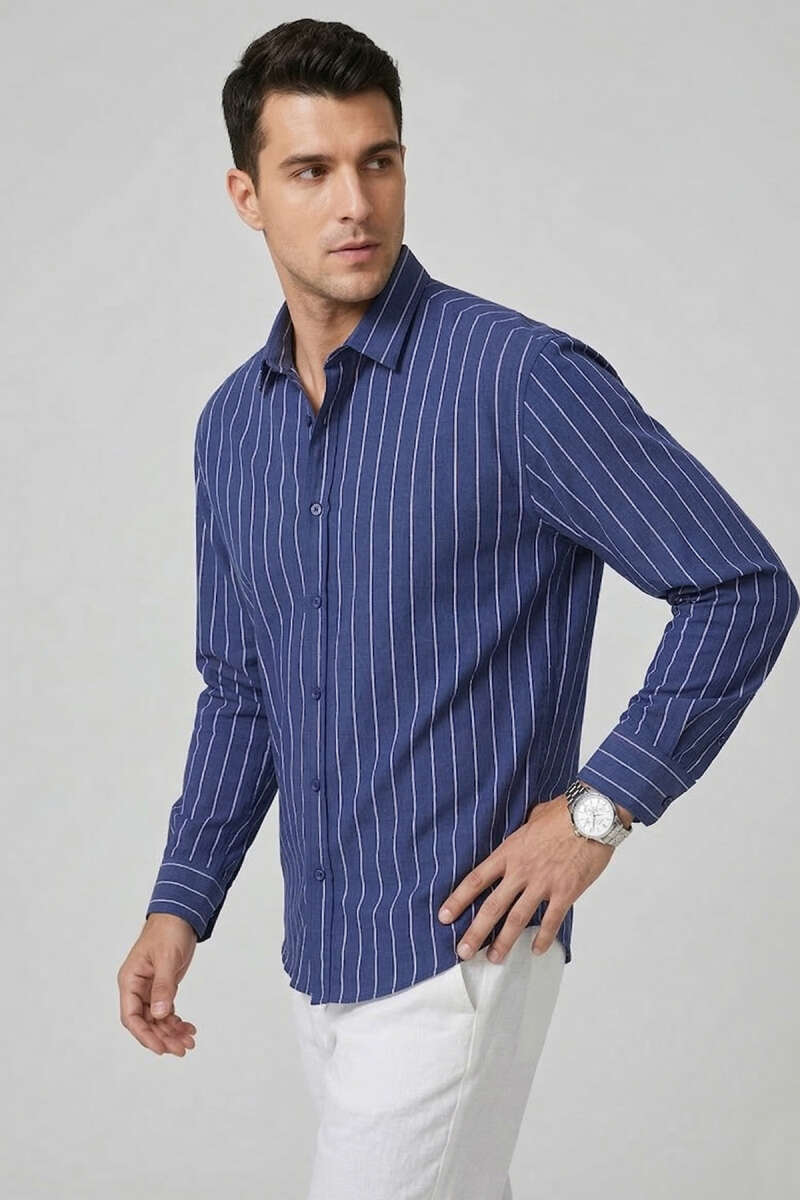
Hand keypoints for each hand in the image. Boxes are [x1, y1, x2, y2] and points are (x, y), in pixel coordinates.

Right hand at [117, 913, 198, 1054]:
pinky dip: (177, 1021)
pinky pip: (166, 1011)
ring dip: (172, 1032)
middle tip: (182, 1049)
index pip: (131, 1017)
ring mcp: (149, 989)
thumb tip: (159, 1014)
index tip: (161, 1048)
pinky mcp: (163, 988)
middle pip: (145, 1022)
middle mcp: (136, 988)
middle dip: (163, 1037)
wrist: (180, 916)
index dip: (145, 1035)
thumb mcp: (166, 958)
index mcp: (130, 981)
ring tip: (190, 1042)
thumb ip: (163, 986)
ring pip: (157, 1019)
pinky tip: (189, 1028)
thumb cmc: (168, 931)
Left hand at [437, 793, 614, 959]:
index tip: (444, 916)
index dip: (458, 900)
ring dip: (504, 942)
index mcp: (509, 852)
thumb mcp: (532, 819)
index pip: (476, 879)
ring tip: (494, 958)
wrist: (593, 815)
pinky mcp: (565, 892)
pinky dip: (543, 938)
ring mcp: (543, 883)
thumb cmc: (564, 812)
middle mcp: (521, 871)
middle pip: (492, 906)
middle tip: (463, 951)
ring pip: (517, 919)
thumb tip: (519, 837)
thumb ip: (521, 835)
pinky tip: (536, 950)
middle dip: (475, 932)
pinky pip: (551, 921)